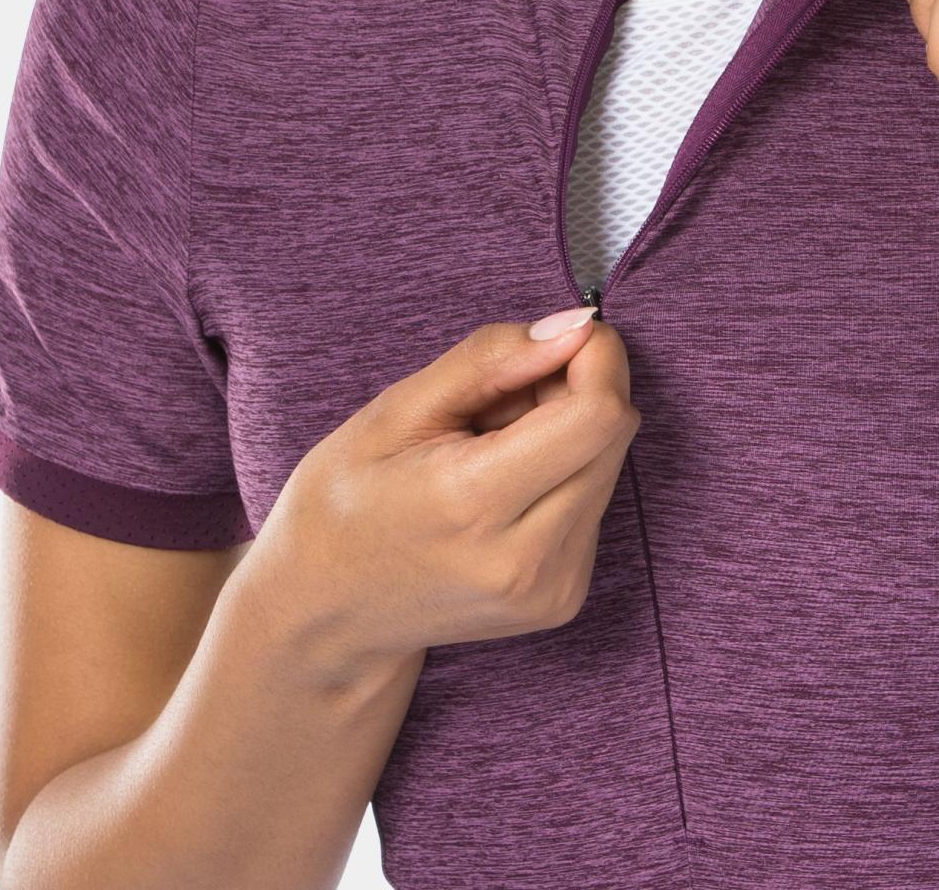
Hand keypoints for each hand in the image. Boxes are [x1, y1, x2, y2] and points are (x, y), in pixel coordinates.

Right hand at [247, 306, 641, 670]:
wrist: (326, 611)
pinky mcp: (565, 598)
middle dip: (577, 391)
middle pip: (612, 436)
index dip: (596, 360)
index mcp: (473, 503)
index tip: (564, 338)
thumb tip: (576, 327)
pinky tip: (507, 488)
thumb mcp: (396, 411)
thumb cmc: (346, 501)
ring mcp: (551, 588)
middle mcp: (525, 558)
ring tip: (495, 447)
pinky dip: (564, 477)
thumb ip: (491, 360)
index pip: (596, 416)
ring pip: (610, 467)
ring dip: (572, 436)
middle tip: (505, 396)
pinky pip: (595, 506)